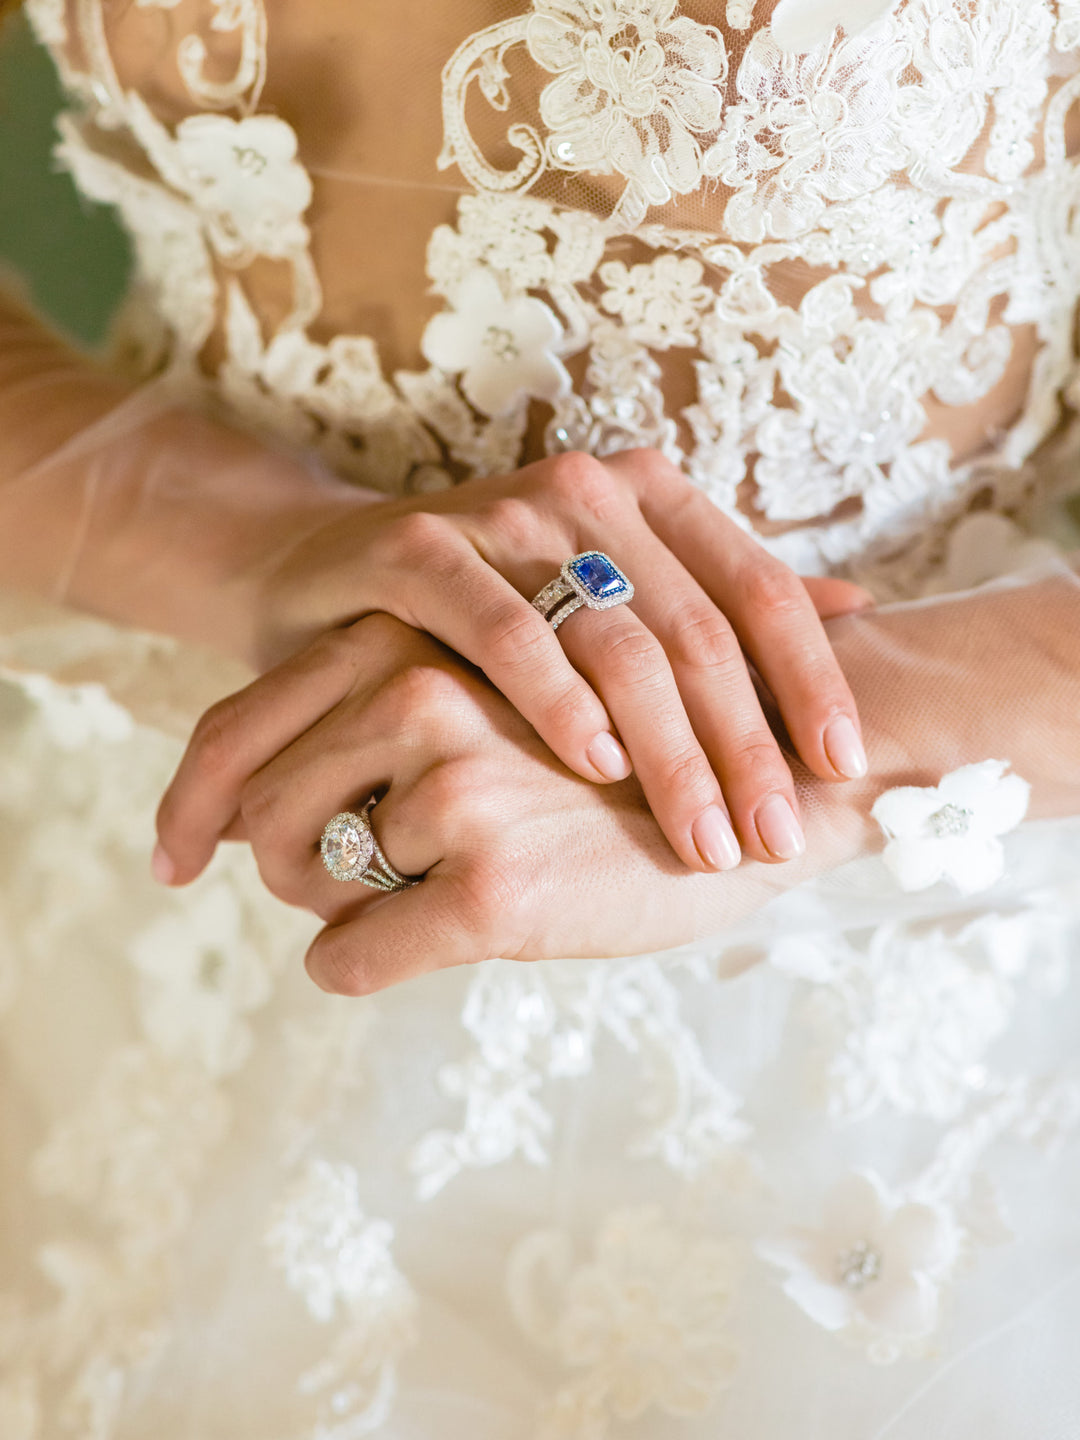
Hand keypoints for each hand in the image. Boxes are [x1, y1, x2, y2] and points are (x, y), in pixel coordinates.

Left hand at [155, 612, 854, 991]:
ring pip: (307, 881)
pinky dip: (359, 965)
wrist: (780, 781)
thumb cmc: (636, 749)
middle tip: (318, 887)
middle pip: (258, 807)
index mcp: (419, 640)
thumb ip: (402, 708)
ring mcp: (457, 791)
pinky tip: (407, 952)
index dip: (194, 798)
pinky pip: (354, 955)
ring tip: (413, 901)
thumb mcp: (506, 693)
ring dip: (338, 907)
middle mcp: (425, 698)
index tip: (176, 854)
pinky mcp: (494, 886)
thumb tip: (264, 807)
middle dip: (275, 860)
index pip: (241, 719)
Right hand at [253, 446, 870, 871]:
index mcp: (649, 498)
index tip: (844, 771)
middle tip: (774, 841)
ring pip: (618, 640)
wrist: (327, 580)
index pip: (758, 592)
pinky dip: (558, 702)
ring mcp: (502, 514)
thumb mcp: (609, 607)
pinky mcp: (420, 548)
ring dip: (670, 751)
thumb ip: (718, 605)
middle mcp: (587, 492)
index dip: (811, 683)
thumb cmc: (485, 615)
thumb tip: (857, 612)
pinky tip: (596, 767)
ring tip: (703, 839)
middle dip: (747, 748)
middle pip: (700, 629)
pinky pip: (507, 630)